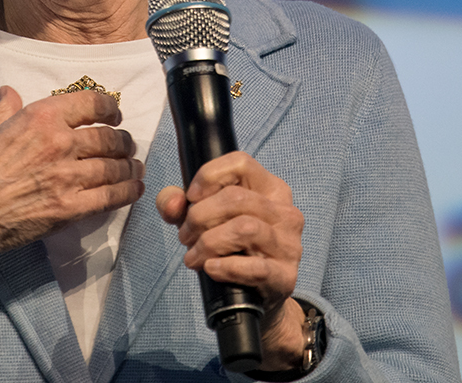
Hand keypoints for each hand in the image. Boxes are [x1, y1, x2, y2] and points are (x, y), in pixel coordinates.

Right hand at [0, 86, 144, 268]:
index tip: (114, 114)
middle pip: (109, 138)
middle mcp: (59, 142)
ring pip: (114, 167)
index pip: (92, 103)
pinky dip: (127, 192)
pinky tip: (133, 189)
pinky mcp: (69, 208)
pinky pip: (110, 197)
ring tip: (133, 167)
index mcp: (40, 117)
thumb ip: (7, 109)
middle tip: (126, 145)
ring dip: (128, 167)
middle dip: (123, 141)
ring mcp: (67, 176)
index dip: (110, 108)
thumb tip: (9, 91)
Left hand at [155, 152, 308, 371]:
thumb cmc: (229, 249)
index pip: (241, 163)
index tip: (191, 198)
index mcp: (269, 188)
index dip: (209, 175)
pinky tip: (211, 269)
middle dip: (199, 217)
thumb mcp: (201, 219)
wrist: (254, 298)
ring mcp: (289, 244)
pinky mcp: (285, 276)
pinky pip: (255, 267)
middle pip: (236, 198)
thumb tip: (172, 204)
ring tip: (193, 256)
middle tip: (184, 236)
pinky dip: (226, 267)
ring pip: (244, 228)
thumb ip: (178, 204)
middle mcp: (285, 212)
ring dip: (208, 243)